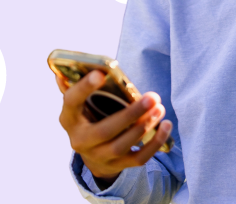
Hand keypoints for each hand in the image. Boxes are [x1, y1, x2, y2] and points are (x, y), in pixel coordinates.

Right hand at [57, 70, 173, 181]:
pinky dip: (155, 143)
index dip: (85, 88)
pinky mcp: (117, 165)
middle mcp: (80, 140)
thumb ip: (78, 86)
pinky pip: (138, 158)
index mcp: (69, 118)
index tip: (101, 73)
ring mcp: (98, 156)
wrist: (92, 153)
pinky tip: (166, 126)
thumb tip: (70, 69)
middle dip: (131, 114)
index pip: (71, 101)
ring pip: (122, 145)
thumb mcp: (81, 103)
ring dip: (144, 126)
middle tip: (152, 97)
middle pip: (105, 130)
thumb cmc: (90, 117)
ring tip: (159, 108)